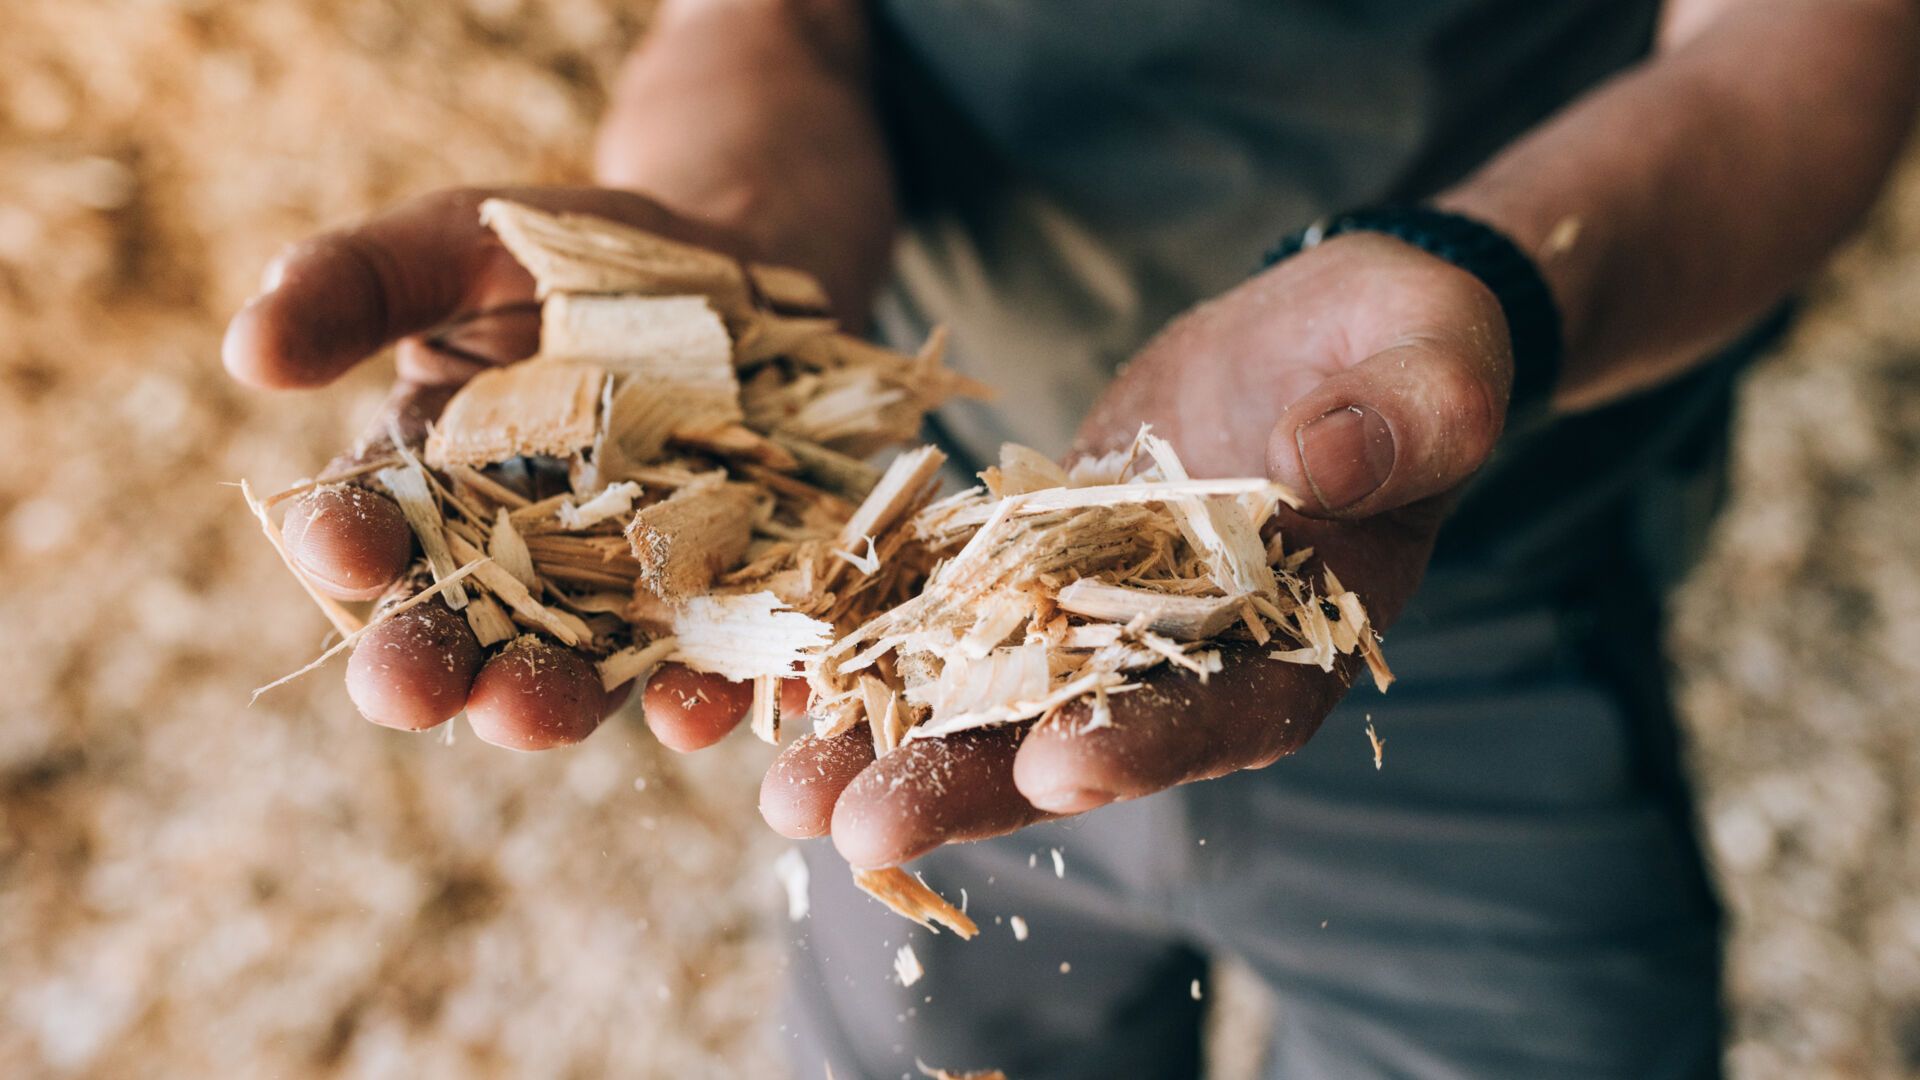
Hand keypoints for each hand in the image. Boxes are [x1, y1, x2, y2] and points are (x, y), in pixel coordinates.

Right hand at [223, 187, 799, 750]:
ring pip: (571, 668)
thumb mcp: (460, 242)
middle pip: (454, 629)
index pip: (366, 526)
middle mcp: (513, 555)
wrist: (735, 271)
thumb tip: (247, 350)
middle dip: (426, 664)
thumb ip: (357, 284)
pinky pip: (704, 662)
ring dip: (546, 702)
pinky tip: (693, 707)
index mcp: (425, 480)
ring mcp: (616, 587)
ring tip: (530, 713)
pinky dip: (697, 696)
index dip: (344, 544)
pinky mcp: (714, 597)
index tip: (339, 548)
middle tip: (411, 687)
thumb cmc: (574, 256)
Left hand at [758, 232, 1513, 865]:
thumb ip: (1406, 418)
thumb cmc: (1413, 346)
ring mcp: (1106, 610)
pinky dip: (875, 643)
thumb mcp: (1432, 362)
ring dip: (896, 742)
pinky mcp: (1040, 554)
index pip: (1230, 709)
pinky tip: (789, 676)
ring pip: (994, 691)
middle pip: (1083, 733)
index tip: (1057, 770)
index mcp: (1306, 633)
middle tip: (863, 831)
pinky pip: (951, 606)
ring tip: (792, 795)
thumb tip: (1330, 460)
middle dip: (974, 786)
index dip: (1149, 744)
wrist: (1334, 333)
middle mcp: (1194, 650)